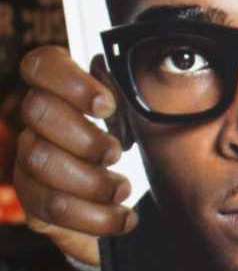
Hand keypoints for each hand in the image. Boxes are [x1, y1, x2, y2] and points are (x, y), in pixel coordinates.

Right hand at [13, 47, 136, 266]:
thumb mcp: (141, 115)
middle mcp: (38, 121)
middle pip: (38, 112)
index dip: (70, 81)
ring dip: (89, 180)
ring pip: (40, 160)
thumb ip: (138, 93)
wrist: (123, 197)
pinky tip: (121, 218)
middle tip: (116, 153)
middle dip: (83, 136)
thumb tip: (163, 69)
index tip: (107, 106)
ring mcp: (29, 159)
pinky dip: (92, 216)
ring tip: (122, 189)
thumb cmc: (132, 143)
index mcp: (62, 90)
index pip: (42, 64)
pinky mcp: (33, 198)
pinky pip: (49, 206)